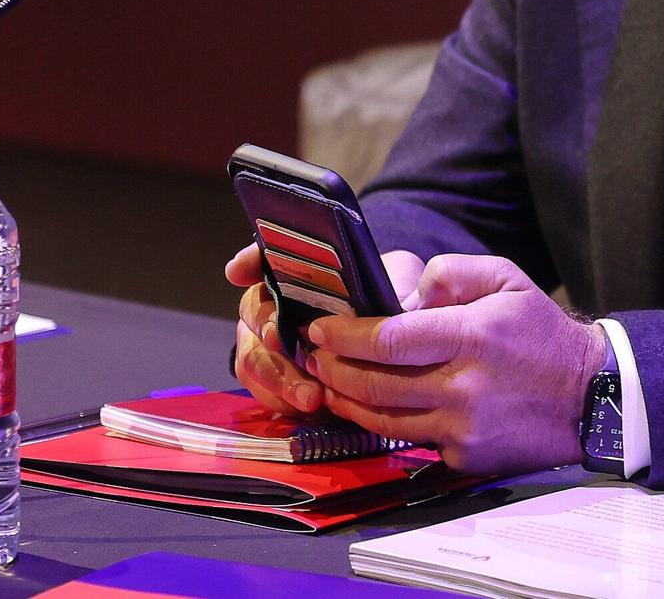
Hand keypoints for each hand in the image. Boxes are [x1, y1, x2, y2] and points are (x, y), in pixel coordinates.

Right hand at [225, 244, 426, 415]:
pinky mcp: (275, 379)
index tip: (239, 271)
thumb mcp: (399, 285)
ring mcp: (269, 343)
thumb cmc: (386, 304)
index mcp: (301, 270)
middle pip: (253, 309)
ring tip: (309, 395)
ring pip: (254, 355)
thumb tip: (424, 289)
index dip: (250, 260)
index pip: (266, 256)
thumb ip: (403, 283)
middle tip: (280, 338)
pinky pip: (264, 390)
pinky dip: (283, 399)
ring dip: (277, 375)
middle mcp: (276, 302)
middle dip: (264, 323)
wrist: (388, 351)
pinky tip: (308, 408)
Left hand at [302, 253, 606, 475]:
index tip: (321, 328)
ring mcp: (463, 429)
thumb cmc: (540, 333)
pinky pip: (410, 441)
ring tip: (329, 380)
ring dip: (346, 399)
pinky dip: (383, 423)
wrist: (589, 398)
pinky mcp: (465, 458)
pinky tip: (370, 405)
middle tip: (314, 354)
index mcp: (472, 337)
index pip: (388, 339)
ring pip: (381, 418)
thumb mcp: (506, 278)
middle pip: (374, 383)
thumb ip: (450, 274)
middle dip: (332, 367)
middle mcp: (464, 387)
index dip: (345, 335)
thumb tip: (402, 295)